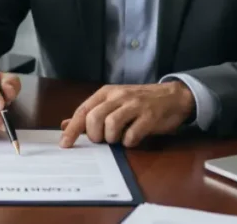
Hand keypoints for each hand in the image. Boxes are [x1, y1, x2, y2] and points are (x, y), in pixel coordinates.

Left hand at [59, 81, 194, 147]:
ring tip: (117, 139)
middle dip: (94, 135)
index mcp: (106, 93)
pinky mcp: (150, 116)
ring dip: (111, 138)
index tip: (64, 144)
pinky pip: (132, 134)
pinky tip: (131, 140)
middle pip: (95, 117)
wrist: (172, 96)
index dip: (72, 128)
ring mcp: (135, 105)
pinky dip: (128, 142)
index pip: (83, 110)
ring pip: (111, 124)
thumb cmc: (139, 102)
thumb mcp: (113, 103)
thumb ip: (90, 114)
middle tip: (100, 141)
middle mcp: (119, 96)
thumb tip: (65, 125)